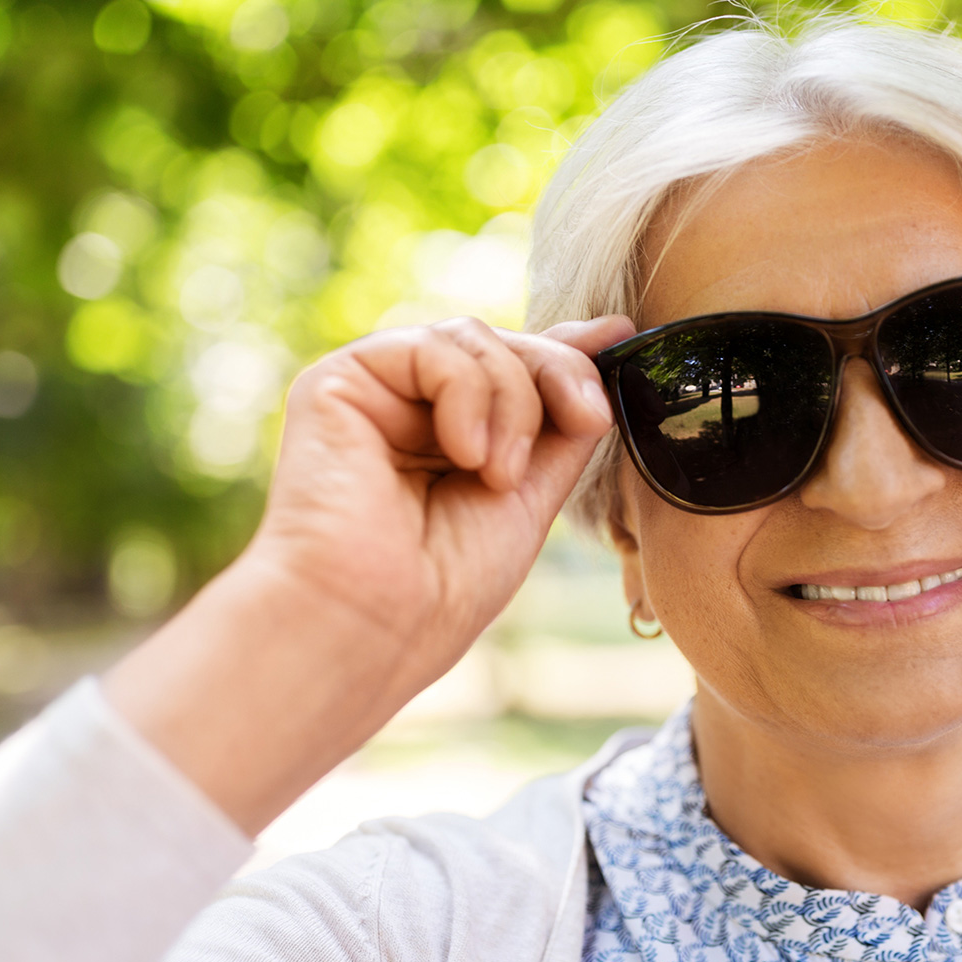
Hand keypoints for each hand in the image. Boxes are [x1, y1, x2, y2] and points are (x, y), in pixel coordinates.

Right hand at [104, 314, 636, 832]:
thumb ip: (561, 424)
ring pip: (475, 340)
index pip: (516, 373)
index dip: (568, 352)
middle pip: (505, 347)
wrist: (374, 625)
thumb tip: (606, 342)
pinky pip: (433, 348)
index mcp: (452, 441)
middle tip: (589, 421)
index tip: (622, 336)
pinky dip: (470, 394)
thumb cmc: (444, 588)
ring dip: (516, 401)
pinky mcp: (339, 383)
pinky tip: (466, 455)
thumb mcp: (531, 495)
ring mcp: (376, 395)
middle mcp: (410, 412)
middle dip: (559, 375)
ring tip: (501, 475)